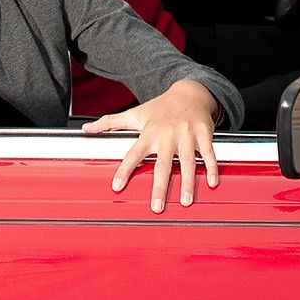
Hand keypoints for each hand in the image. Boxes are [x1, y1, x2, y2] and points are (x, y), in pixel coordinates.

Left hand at [82, 79, 220, 212]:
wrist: (190, 91)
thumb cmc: (160, 107)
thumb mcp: (135, 113)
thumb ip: (110, 122)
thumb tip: (86, 128)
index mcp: (149, 133)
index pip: (133, 154)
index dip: (124, 170)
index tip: (117, 187)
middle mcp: (167, 135)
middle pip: (162, 164)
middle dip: (159, 186)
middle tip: (156, 208)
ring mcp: (186, 134)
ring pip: (187, 162)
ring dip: (187, 182)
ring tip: (185, 202)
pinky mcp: (204, 133)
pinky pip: (208, 153)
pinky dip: (211, 167)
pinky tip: (212, 183)